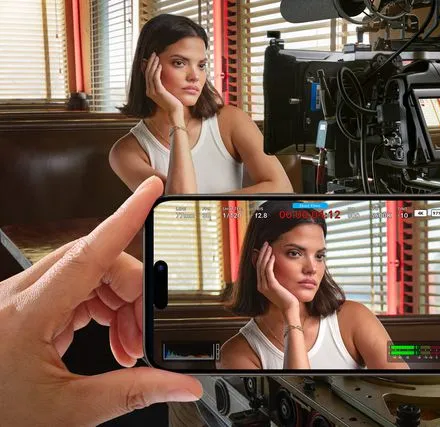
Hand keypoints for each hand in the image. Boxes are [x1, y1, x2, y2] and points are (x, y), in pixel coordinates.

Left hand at [0, 176, 201, 425]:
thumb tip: (179, 383)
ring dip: (119, 305)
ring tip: (128, 346)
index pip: (89, 252)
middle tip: (145, 331)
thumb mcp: (69, 411)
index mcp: (27, 315)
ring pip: (87, 276)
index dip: (125, 216)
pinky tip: (112, 340)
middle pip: (95, 262)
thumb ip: (131, 393)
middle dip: (132, 291)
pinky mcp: (25, 310)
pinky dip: (102, 312)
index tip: (150, 191)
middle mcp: (20, 299)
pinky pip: (74, 292)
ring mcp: (21, 301)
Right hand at [144, 52, 183, 119]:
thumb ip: (162, 85)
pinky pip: (156, 78)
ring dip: (153, 64)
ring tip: (156, 57)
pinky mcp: (159, 91)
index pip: (147, 75)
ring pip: (150, 74)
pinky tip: (160, 65)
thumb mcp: (165, 92)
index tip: (152, 58)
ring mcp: (153, 92)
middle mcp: (149, 91)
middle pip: (147, 73)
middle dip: (150, 62)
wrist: (175, 111)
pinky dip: (157, 71)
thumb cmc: (172, 102)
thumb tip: (162, 77)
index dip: (148, 65)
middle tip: (153, 54)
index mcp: (149, 91)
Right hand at [256, 242, 299, 314]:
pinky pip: (268, 271)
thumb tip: (276, 269)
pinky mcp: (271, 286)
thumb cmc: (287, 298)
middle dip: (262, 253)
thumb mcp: (279, 286)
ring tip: (269, 246)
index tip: (264, 248)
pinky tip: (273, 255)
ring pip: (262, 267)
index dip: (260, 256)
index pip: (258, 268)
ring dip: (265, 255)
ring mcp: (265, 286)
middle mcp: (260, 286)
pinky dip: (270, 262)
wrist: (290, 308)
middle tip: (266, 243)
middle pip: (259, 265)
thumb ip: (275, 279)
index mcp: (261, 286)